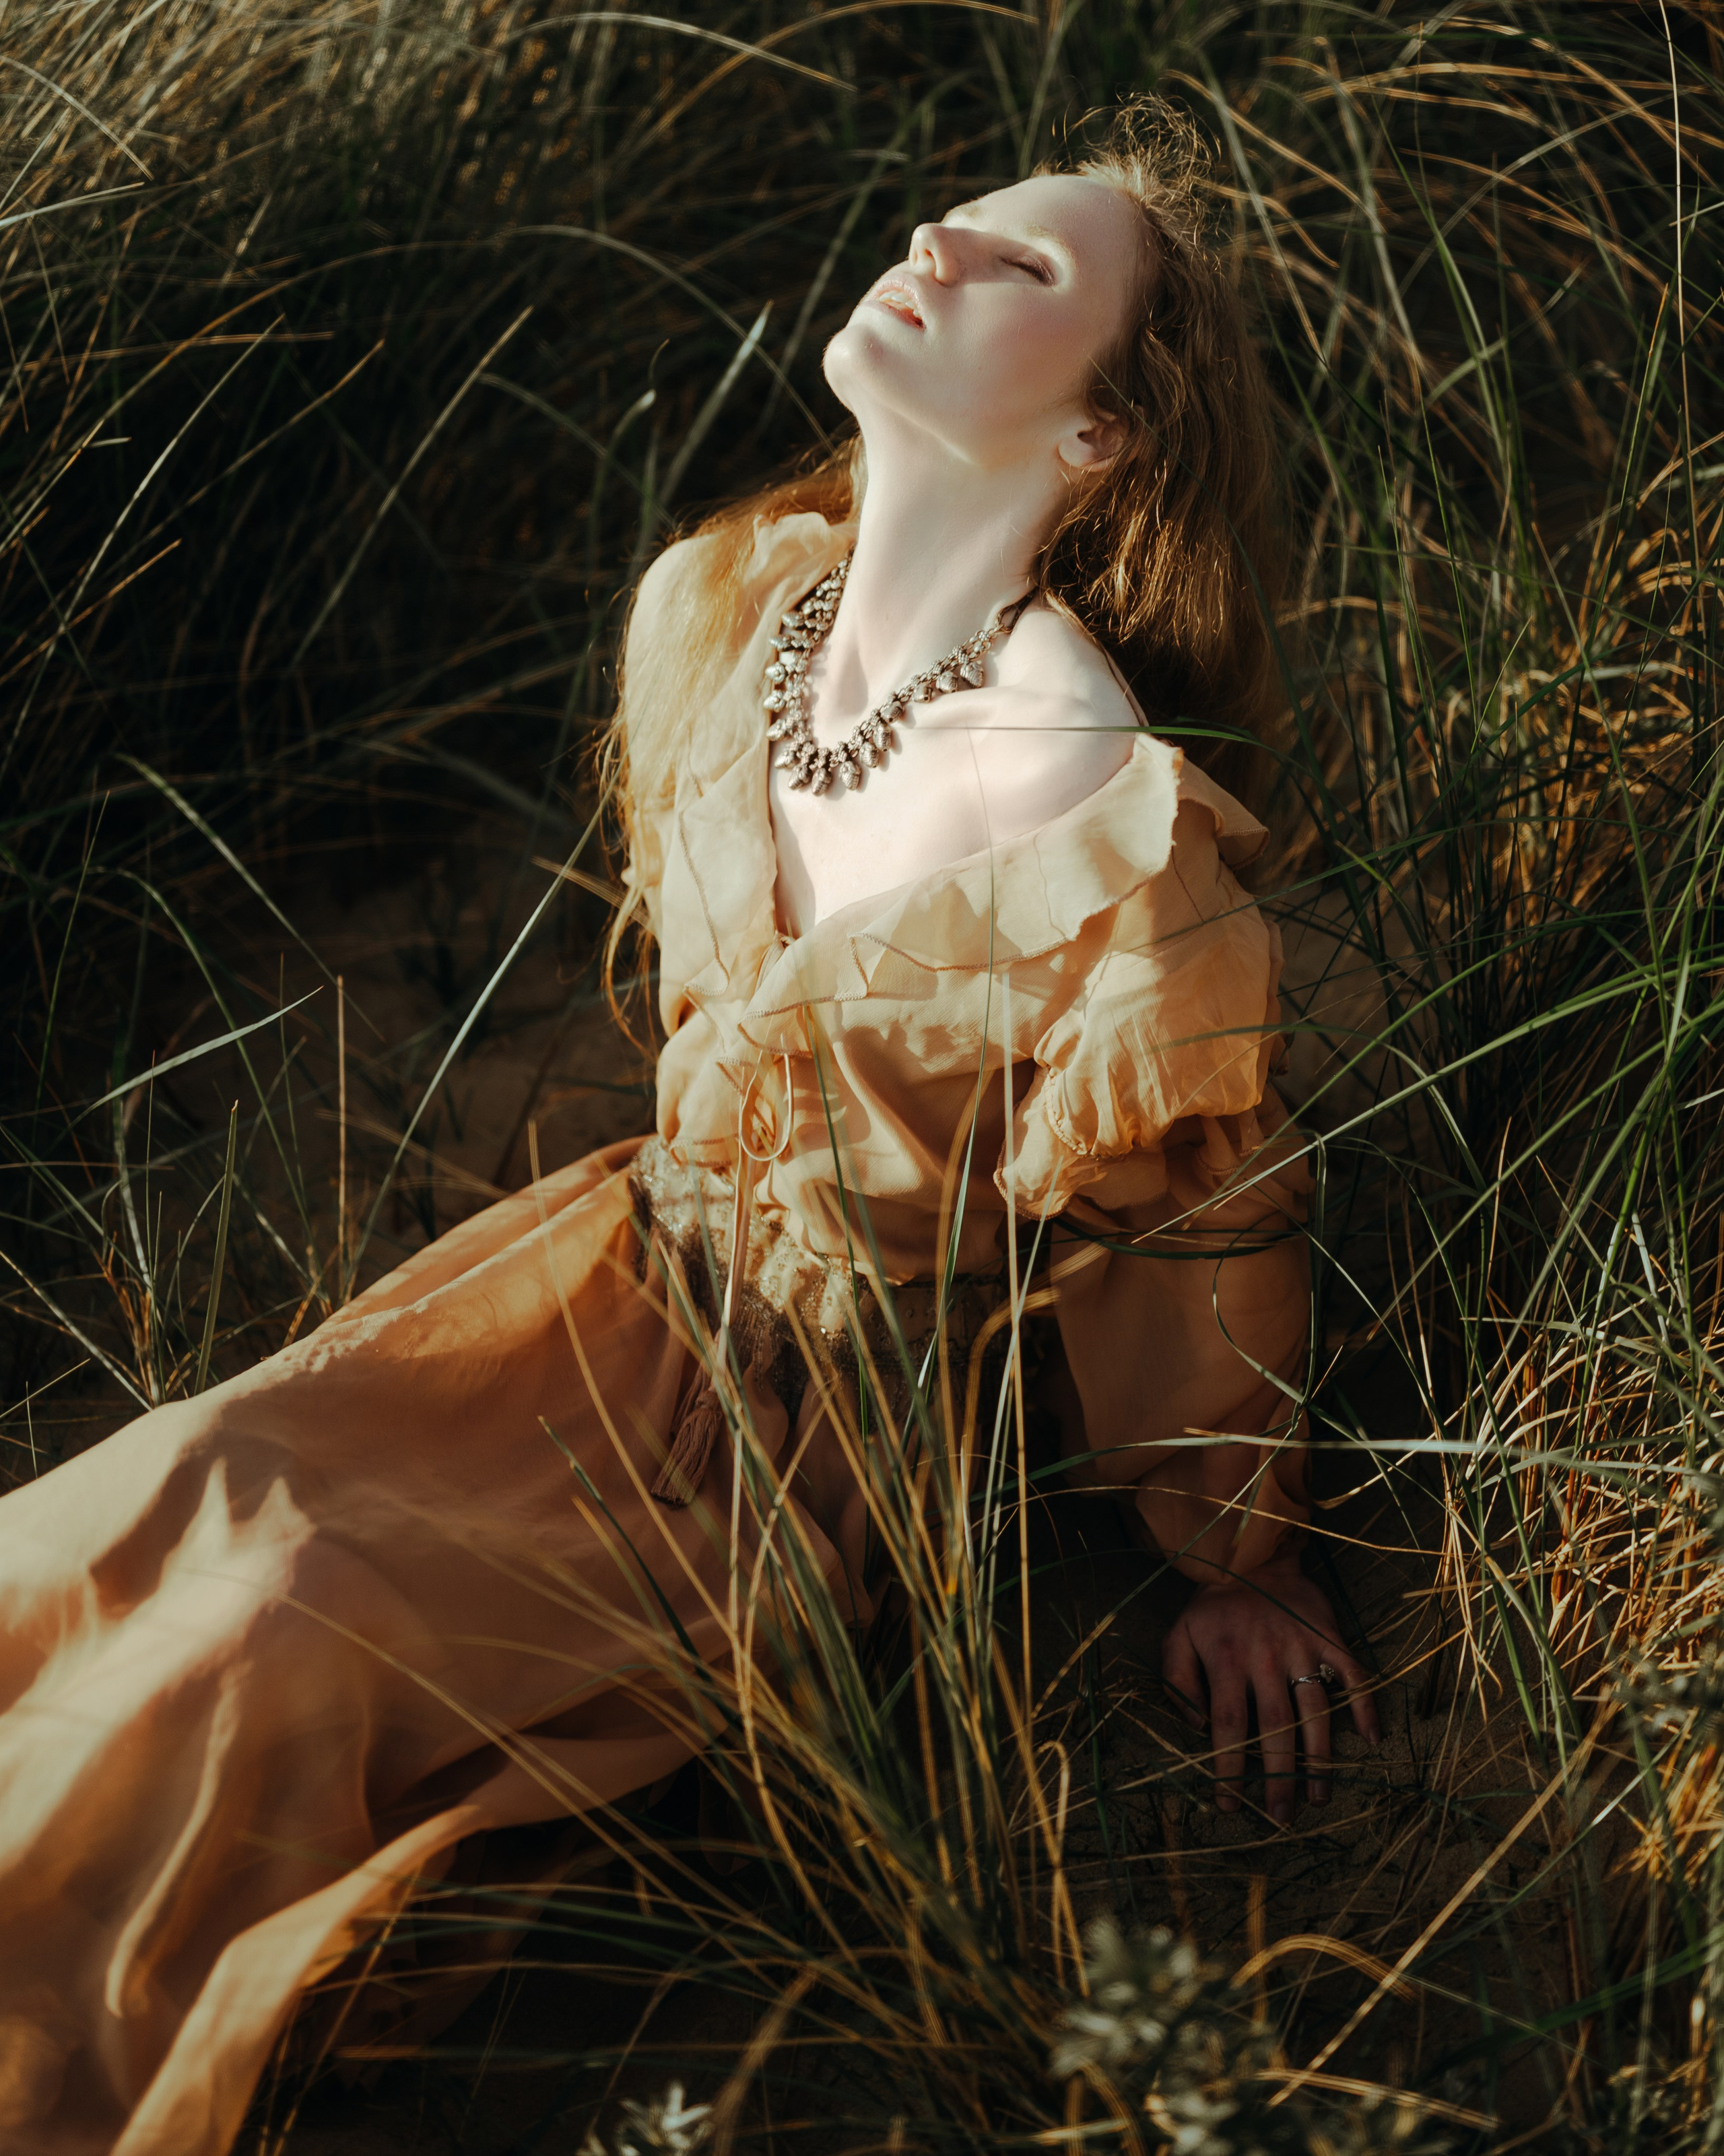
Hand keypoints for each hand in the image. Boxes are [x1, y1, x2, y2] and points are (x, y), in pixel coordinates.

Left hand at [1160, 1550, 1378, 1821]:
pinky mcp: (1330, 1636)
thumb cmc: (1212, 1604)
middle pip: (1274, 1728)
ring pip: (1315, 1710)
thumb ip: (1177, 1680)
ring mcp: (1302, 1647)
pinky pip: (1354, 1674)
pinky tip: (1372, 1738)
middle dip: (1278, 1777)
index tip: (1229, 1804)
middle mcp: (1266, 1657)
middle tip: (1282, 1817)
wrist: (1250, 1551)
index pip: (1227, 1726)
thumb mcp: (1178, 1634)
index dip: (1228, 1769)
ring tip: (1318, 1796)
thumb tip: (1194, 1726)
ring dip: (1319, 1757)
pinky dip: (1366, 1705)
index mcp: (1226, 1660)